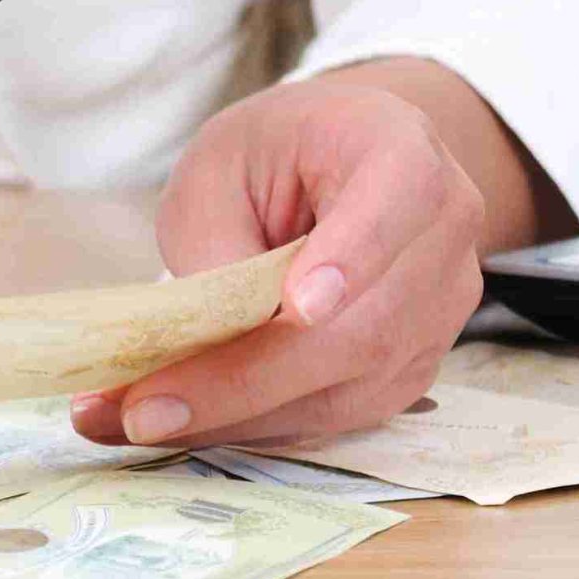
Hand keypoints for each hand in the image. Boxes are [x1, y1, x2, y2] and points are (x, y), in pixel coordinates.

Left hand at [71, 59, 563, 449]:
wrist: (343, 164)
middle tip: (143, 410)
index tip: (299, 307)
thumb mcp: (219, 164)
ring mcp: (440, 311)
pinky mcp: (413, 366)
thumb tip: (205, 338)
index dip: (352, 258)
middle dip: (245, 380)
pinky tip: (186, 422)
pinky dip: (258, 425)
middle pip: (362, 328)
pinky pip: (341, 412)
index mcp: (400, 154)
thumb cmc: (275, 154)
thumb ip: (217, 238)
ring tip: (137, 420)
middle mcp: (441, 237)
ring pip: (348, 387)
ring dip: (239, 417)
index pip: (396, 203)